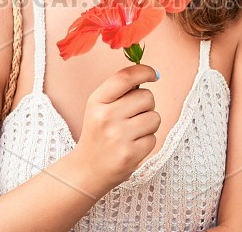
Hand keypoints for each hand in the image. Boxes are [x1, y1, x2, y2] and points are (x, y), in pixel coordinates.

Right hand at [70, 64, 160, 190]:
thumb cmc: (99, 134)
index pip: (125, 77)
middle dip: (147, 105)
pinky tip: (132, 146)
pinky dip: (147, 142)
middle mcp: (106, 117)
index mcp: (97, 101)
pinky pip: (154, 138)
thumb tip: (152, 73)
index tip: (154, 74)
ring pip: (155, 117)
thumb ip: (121, 90)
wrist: (87, 170)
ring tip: (133, 132)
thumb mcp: (99, 107)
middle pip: (146, 96)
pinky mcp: (130, 154)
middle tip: (134, 116)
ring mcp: (118, 136)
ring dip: (149, 124)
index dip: (145, 71)